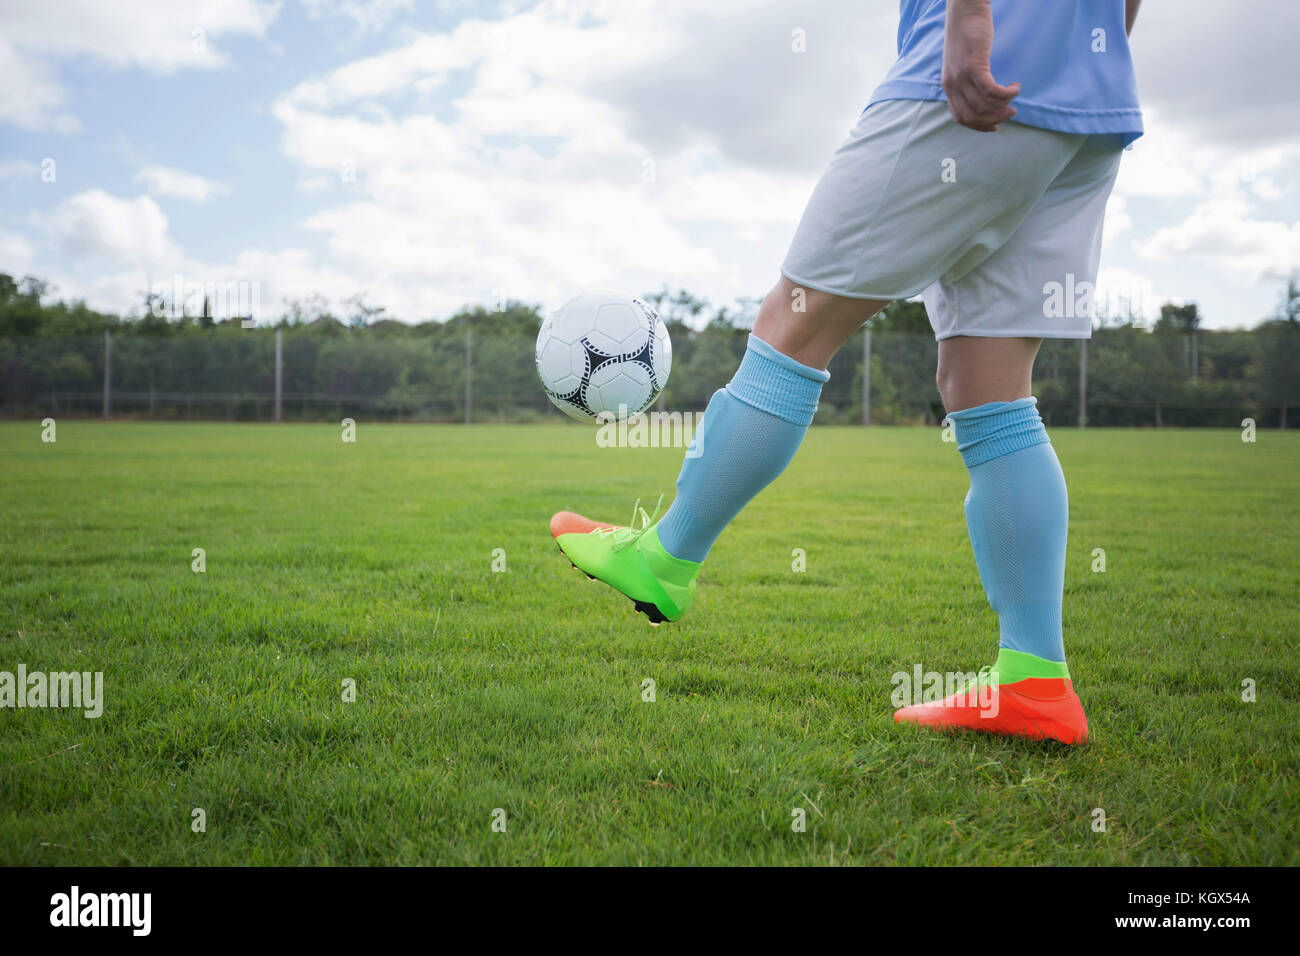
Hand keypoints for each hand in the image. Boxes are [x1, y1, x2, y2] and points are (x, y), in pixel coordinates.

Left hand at [941, 0, 1019, 131]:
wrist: (964, 10)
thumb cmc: (967, 35)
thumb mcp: (962, 64)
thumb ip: (967, 81)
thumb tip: (984, 98)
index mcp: (948, 87)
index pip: (961, 118)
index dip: (980, 126)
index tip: (996, 125)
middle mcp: (952, 84)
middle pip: (973, 116)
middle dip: (995, 119)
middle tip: (1011, 112)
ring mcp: (961, 76)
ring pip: (983, 106)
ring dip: (1003, 105)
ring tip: (1014, 95)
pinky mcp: (973, 65)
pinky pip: (991, 91)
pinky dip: (1005, 94)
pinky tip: (1014, 87)